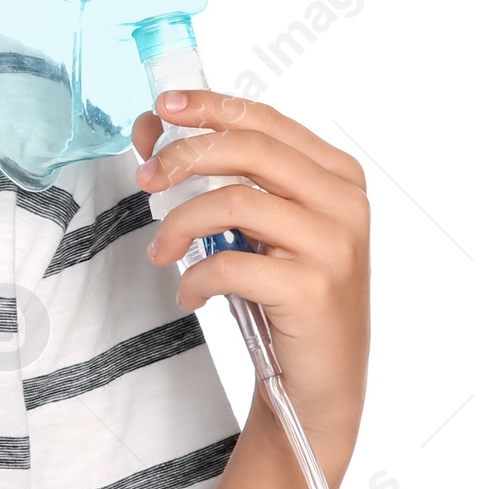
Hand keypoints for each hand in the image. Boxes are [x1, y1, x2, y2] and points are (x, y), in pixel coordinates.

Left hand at [132, 91, 369, 454]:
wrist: (317, 381)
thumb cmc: (282, 295)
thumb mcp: (263, 227)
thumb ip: (229, 179)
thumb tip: (157, 135)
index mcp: (337, 175)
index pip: (266, 121)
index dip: (209, 107)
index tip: (161, 106)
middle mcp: (344, 202)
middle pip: (249, 149)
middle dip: (184, 156)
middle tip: (143, 177)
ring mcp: (334, 244)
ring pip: (233, 202)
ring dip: (179, 224)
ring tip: (160, 251)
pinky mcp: (313, 288)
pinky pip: (229, 263)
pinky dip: (195, 278)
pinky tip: (190, 294)